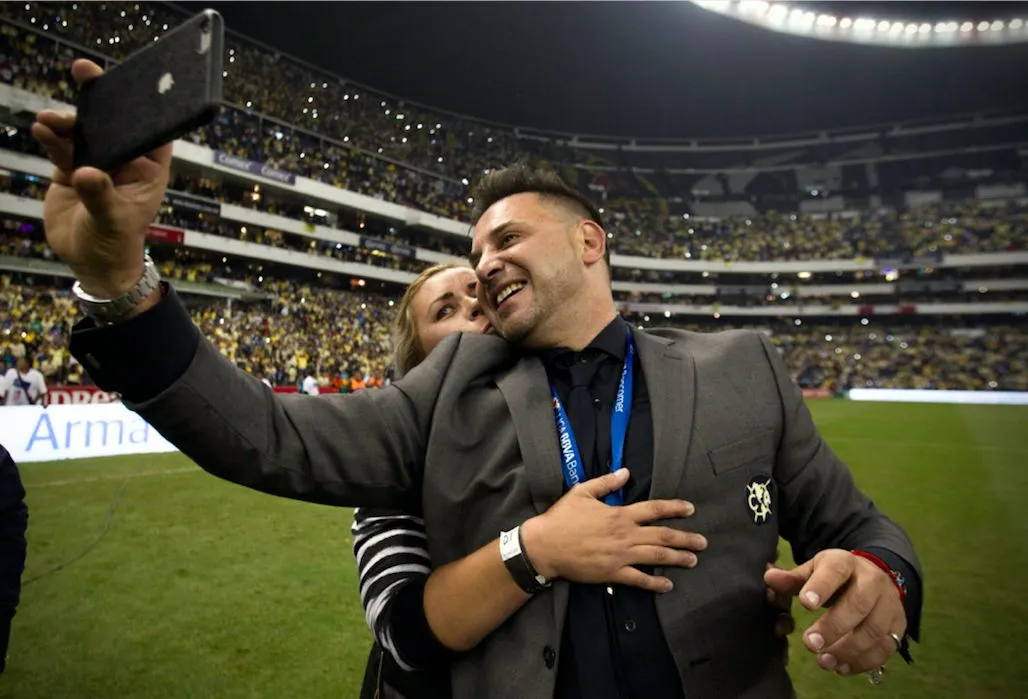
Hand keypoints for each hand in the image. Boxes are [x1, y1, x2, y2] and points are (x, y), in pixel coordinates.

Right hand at [31, 59, 172, 298]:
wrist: (90, 261)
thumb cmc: (115, 243)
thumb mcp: (111, 221)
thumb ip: (100, 195)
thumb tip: (86, 173)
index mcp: (148, 168)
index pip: (149, 129)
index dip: (141, 104)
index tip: (127, 82)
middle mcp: (125, 160)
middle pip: (113, 122)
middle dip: (98, 100)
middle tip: (84, 73)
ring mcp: (98, 162)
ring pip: (84, 131)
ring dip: (67, 121)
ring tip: (50, 120)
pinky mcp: (72, 168)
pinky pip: (62, 145)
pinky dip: (52, 137)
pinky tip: (42, 129)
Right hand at [520, 468, 706, 592]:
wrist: (546, 545)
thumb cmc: (562, 517)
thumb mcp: (582, 492)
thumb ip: (606, 482)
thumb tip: (626, 472)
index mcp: (620, 514)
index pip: (654, 510)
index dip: (674, 509)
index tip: (690, 510)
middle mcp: (625, 534)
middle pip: (662, 536)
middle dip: (685, 538)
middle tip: (703, 542)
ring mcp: (621, 555)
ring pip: (656, 556)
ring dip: (677, 558)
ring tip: (693, 560)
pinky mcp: (612, 573)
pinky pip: (639, 579)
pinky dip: (655, 582)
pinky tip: (668, 585)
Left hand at [764, 549, 905, 676]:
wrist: (872, 576)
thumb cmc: (834, 576)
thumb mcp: (813, 570)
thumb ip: (792, 578)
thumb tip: (768, 578)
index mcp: (846, 563)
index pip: (835, 570)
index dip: (821, 587)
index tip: (805, 604)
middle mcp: (872, 580)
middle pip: (858, 603)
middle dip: (834, 626)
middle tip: (809, 644)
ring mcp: (889, 603)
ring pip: (874, 628)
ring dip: (848, 649)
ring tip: (824, 661)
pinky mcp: (898, 624)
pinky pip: (886, 646)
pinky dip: (865, 661)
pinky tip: (843, 668)